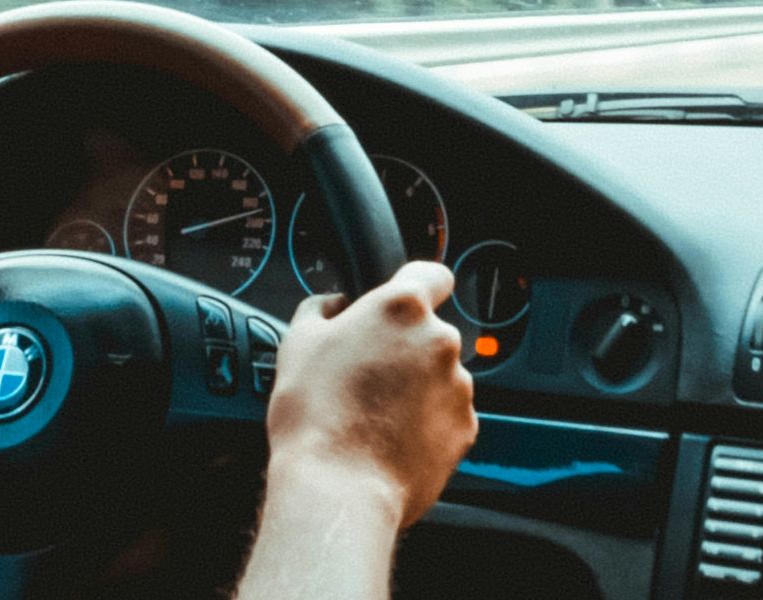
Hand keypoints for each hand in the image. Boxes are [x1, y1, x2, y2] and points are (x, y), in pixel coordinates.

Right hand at [265, 261, 476, 528]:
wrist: (339, 487)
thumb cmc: (315, 416)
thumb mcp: (297, 342)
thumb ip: (321, 308)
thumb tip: (333, 304)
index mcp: (401, 308)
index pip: (431, 274)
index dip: (415, 284)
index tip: (401, 300)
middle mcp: (440, 341)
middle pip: (430, 332)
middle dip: (404, 347)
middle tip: (366, 373)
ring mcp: (458, 386)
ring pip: (439, 375)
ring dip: (415, 386)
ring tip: (374, 414)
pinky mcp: (465, 428)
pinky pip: (446, 414)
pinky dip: (426, 421)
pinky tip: (390, 437)